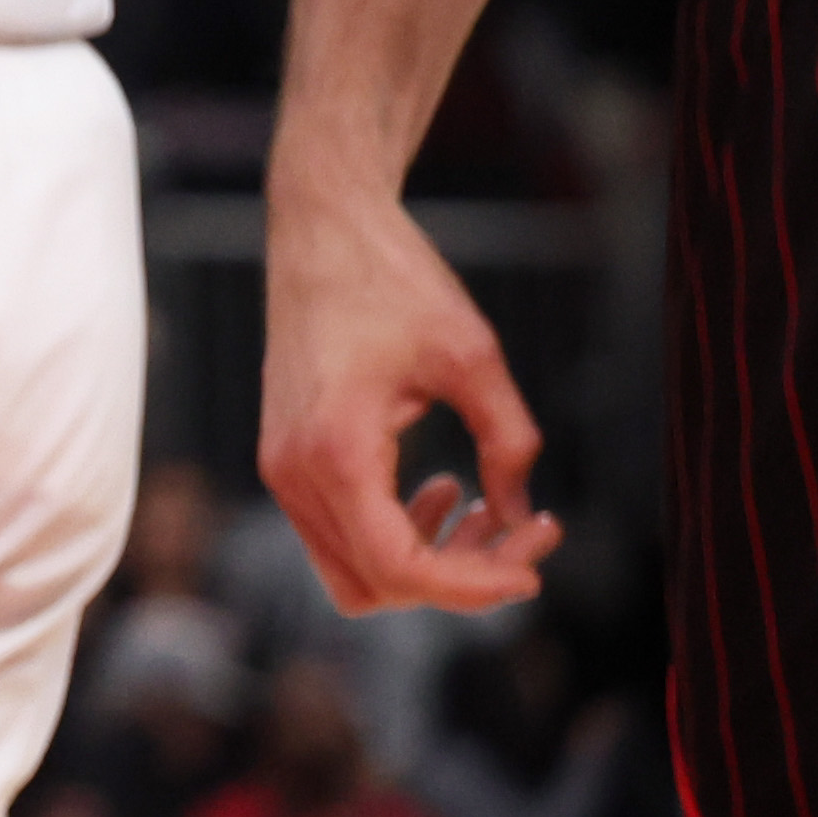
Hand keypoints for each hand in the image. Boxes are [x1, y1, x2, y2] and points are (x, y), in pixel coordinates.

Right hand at [258, 180, 559, 614]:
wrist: (322, 228)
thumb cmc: (390, 280)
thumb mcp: (472, 356)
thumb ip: (509, 443)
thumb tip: (522, 515)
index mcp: (335, 450)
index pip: (400, 569)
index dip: (474, 588)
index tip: (534, 567)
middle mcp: (294, 471)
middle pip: (377, 585)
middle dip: (458, 579)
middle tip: (524, 535)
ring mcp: (283, 467)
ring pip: (355, 571)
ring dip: (427, 564)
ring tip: (487, 516)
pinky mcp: (289, 456)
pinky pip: (341, 535)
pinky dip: (397, 536)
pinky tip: (443, 491)